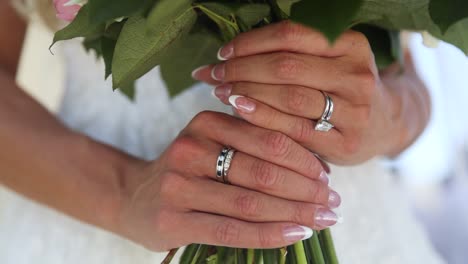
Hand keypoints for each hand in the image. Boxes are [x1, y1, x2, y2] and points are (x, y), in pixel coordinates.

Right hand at [118, 111, 339, 251]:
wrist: (134, 197)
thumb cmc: (188, 171)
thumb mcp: (214, 145)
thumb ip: (252, 147)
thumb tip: (315, 167)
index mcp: (206, 122)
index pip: (268, 139)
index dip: (305, 160)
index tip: (328, 176)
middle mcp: (190, 148)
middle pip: (263, 171)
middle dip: (306, 190)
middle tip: (332, 202)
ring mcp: (179, 185)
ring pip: (251, 202)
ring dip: (295, 213)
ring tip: (323, 219)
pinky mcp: (173, 221)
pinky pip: (232, 230)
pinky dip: (270, 234)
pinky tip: (297, 234)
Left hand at [192, 21, 427, 164]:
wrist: (382, 125)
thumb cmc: (340, 88)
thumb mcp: (328, 61)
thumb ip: (289, 54)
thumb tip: (227, 53)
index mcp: (352, 44)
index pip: (291, 35)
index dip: (251, 42)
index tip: (223, 52)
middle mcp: (356, 74)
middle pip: (286, 67)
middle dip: (242, 69)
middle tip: (215, 74)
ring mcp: (354, 111)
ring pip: (289, 97)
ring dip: (247, 92)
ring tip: (220, 91)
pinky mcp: (345, 143)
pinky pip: (294, 130)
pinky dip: (262, 118)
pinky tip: (240, 111)